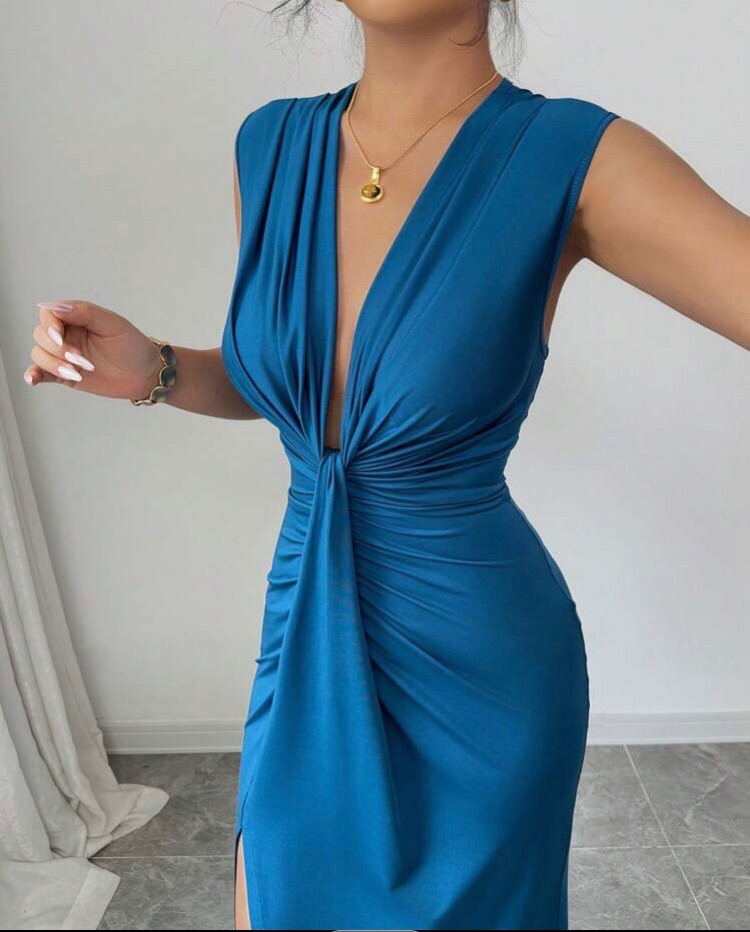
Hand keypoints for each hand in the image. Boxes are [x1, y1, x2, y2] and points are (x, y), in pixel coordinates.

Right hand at [24, 300, 162, 399]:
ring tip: (78, 373)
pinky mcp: (65, 375)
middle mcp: (67, 334)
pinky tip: (32, 379)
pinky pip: (42, 373)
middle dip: (57, 349)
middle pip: (41, 335)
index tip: (61, 337)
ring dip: (53, 364)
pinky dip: (34, 374)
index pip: (49, 314)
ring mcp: (64, 355)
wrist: (145, 374)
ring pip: (39, 354)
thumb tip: (55, 307)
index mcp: (76, 317)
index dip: (50, 325)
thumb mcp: (113, 324)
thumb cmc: (132, 346)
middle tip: (82, 360)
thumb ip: (85, 313)